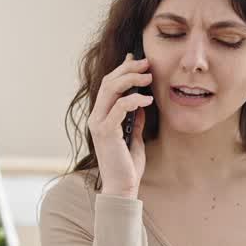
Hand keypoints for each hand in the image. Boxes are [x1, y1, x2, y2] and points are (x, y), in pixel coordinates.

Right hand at [90, 52, 152, 197]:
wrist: (122, 187)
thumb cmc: (127, 166)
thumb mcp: (134, 138)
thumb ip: (134, 120)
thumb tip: (141, 104)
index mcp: (101, 117)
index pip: (108, 85)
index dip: (121, 69)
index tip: (137, 59)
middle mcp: (96, 117)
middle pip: (108, 82)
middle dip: (128, 69)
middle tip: (147, 63)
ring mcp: (98, 123)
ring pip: (110, 89)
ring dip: (131, 79)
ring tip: (149, 76)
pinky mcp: (106, 131)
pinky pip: (119, 107)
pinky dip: (134, 100)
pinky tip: (148, 100)